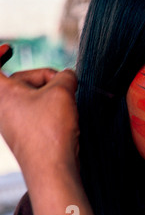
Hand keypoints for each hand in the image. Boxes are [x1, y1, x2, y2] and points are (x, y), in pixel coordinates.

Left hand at [0, 44, 101, 214]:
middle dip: (46, 77)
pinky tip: (66, 115)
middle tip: (64, 85)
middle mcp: (3, 107)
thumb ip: (66, 75)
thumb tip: (68, 76)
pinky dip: (53, 107)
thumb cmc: (50, 129)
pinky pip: (38, 110)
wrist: (52, 166)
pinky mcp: (25, 131)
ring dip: (53, 94)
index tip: (9, 48)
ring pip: (34, 95)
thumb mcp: (62, 91)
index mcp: (1, 93)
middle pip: (23, 79)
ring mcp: (13, 120)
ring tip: (67, 104)